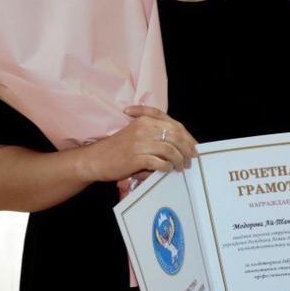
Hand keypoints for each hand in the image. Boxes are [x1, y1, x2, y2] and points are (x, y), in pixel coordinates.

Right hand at [79, 105, 196, 186]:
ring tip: (180, 167)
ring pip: (170, 149)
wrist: (95, 159)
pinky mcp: (135, 157)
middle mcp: (143, 128)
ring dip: (179, 160)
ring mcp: (139, 143)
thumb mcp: (136, 133)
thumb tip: (180, 143)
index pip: (175, 125)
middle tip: (190, 160)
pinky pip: (158, 162)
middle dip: (187, 149)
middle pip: (175, 136)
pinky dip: (166, 167)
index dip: (188, 137)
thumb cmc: (117, 149)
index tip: (194, 147)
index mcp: (145, 120)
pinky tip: (167, 170)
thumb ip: (154, 133)